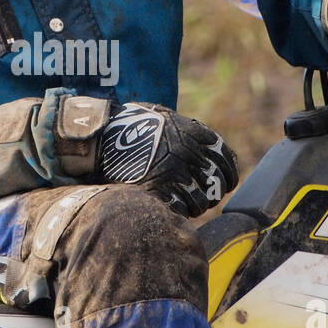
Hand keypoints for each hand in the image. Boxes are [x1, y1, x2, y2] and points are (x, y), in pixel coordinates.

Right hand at [97, 104, 238, 216]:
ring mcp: (173, 173)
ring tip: (188, 204)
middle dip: (215, 191)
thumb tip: (207, 146)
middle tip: (208, 196)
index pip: (224, 157)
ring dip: (197, 205)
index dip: (229, 172)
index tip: (228, 181)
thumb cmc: (127, 126)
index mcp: (191, 132)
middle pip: (216, 181)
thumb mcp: (160, 116)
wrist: (98, 138)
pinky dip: (179, 212)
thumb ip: (185, 129)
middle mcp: (187, 152)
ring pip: (202, 200)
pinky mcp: (158, 192)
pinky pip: (181, 210)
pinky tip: (172, 207)